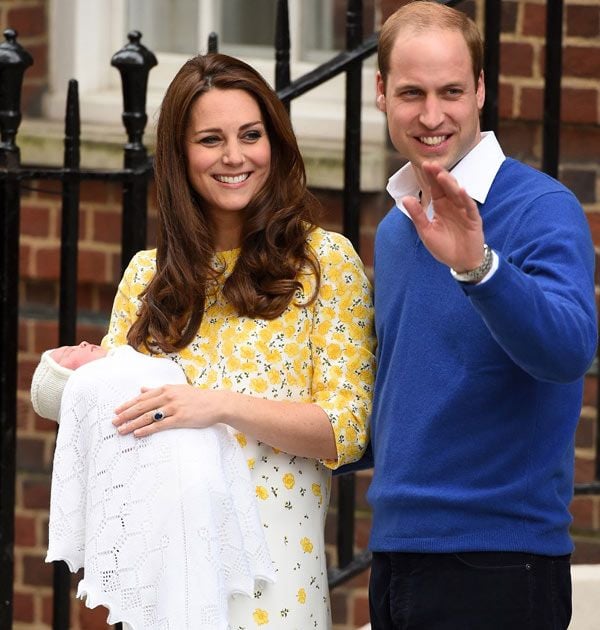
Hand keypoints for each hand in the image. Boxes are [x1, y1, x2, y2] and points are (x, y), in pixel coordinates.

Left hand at [112, 384, 229, 437]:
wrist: (216, 403)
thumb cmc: (197, 397)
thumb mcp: (177, 389)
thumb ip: (159, 389)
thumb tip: (142, 389)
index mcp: (166, 389)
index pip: (142, 397)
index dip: (127, 404)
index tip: (116, 411)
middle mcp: (168, 397)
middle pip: (141, 406)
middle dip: (125, 415)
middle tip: (114, 422)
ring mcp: (173, 408)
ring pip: (148, 416)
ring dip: (132, 424)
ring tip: (121, 430)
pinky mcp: (180, 418)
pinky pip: (159, 425)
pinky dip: (147, 430)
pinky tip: (138, 434)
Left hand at [403, 161, 484, 270]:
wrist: (461, 263)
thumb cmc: (444, 247)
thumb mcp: (426, 232)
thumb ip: (417, 215)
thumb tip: (406, 198)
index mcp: (441, 207)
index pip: (435, 188)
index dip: (430, 177)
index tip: (423, 165)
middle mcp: (453, 205)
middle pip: (446, 187)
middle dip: (438, 176)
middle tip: (431, 164)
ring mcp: (464, 211)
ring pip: (457, 194)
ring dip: (450, 184)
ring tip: (441, 175)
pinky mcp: (473, 220)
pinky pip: (470, 207)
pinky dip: (466, 199)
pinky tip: (461, 190)